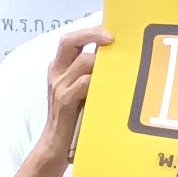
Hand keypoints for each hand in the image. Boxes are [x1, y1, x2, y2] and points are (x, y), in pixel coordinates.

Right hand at [39, 26, 111, 155]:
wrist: (56, 146)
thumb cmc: (75, 117)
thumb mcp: (81, 90)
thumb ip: (92, 73)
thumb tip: (119, 56)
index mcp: (60, 67)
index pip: (71, 39)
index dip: (90, 31)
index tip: (111, 30)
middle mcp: (57, 73)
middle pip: (69, 41)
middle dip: (92, 35)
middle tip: (112, 38)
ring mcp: (59, 86)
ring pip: (82, 61)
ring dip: (103, 61)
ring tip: (121, 64)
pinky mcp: (64, 101)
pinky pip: (84, 83)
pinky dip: (99, 81)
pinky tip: (112, 84)